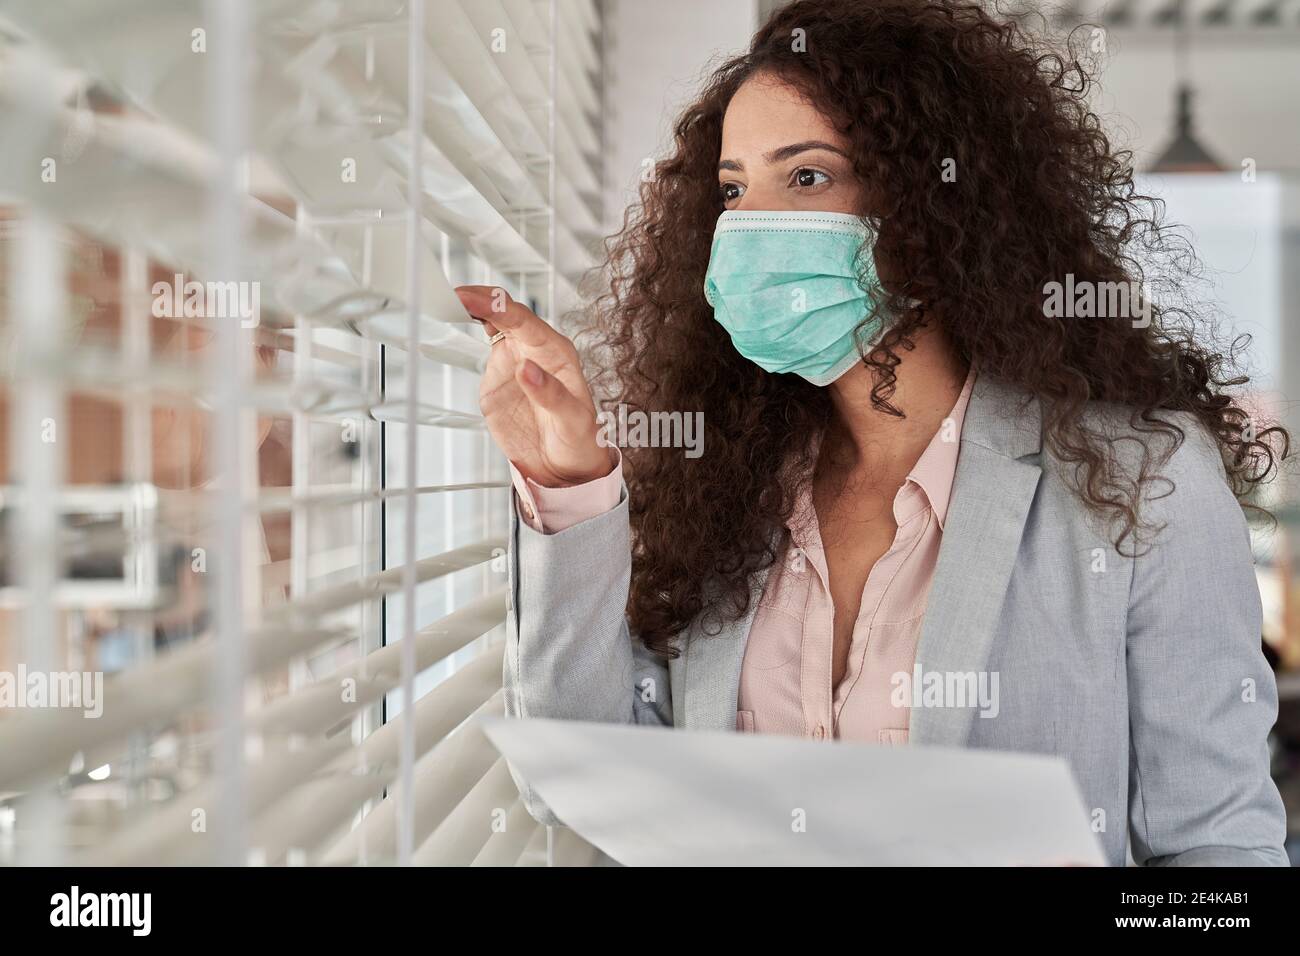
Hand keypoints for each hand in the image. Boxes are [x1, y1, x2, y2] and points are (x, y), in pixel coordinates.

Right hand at [455, 285, 614, 487]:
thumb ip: (551, 394)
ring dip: (474, 305)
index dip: (498, 307)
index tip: (473, 300)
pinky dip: (471, 324)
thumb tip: (527, 369)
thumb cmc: (578, 440)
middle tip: (453, 294)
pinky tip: (455, 314)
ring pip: (494, 320)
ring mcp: (516, 358)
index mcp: (557, 354)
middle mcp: (536, 350)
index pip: (525, 321)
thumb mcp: (572, 421)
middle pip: (507, 313)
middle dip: (481, 298)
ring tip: (448, 297)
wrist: (563, 464)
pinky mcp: (499, 373)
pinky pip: (486, 340)